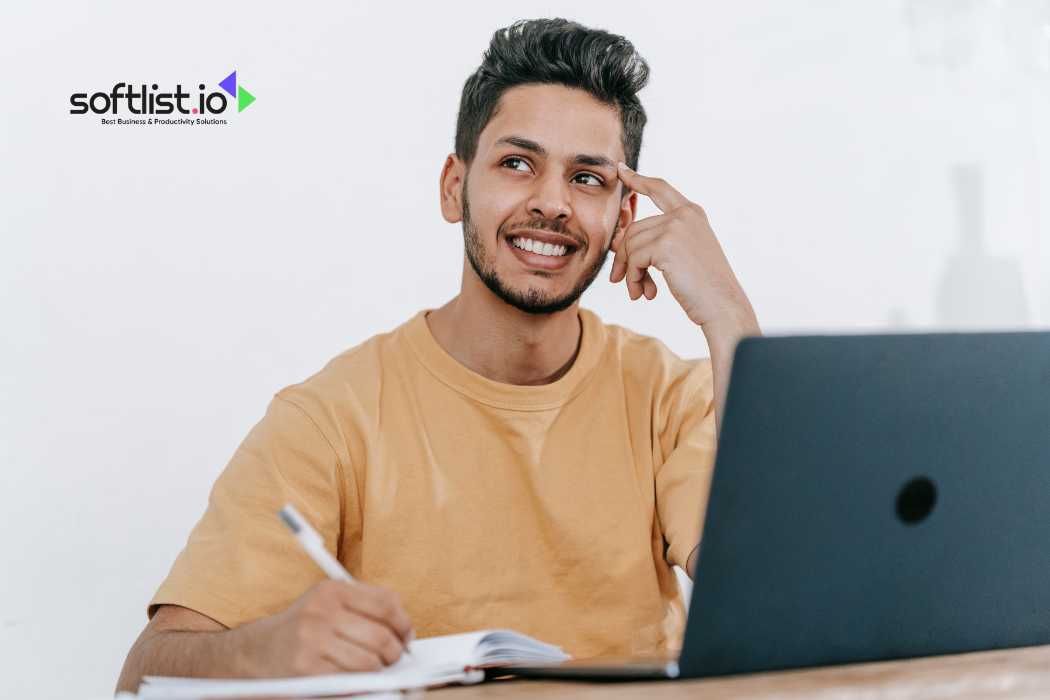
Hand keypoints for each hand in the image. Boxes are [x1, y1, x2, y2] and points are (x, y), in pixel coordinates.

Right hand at [245, 579, 413, 675]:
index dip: (404, 623)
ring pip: (369, 662)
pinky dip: (359, 684)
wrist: (253, 652)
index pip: (385, 604)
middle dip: (394, 652)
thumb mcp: (328, 604)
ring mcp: (313, 641)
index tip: (407, 636)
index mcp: (331, 591)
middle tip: (393, 658)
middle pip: (381, 636)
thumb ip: (365, 606)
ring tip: (373, 669)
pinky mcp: (306, 669)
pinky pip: (349, 681)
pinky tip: (356, 680)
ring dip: (377, 671)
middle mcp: (322, 612)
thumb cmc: (300, 629)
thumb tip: (405, 628)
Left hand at [610, 162, 755, 329]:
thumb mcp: (683, 255)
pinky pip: (634, 259)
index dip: (638, 180)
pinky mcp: (666, 244)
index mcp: (692, 213)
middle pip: (634, 228)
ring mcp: (675, 227)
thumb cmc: (704, 287)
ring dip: (630, 273)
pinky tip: (646, 293)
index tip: (621, 171)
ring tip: (638, 292)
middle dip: (624, 257)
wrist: (723, 305)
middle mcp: (684, 214)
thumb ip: (658, 241)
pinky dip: (634, 279)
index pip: (660, 188)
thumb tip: (617, 240)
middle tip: (621, 280)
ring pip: (631, 245)